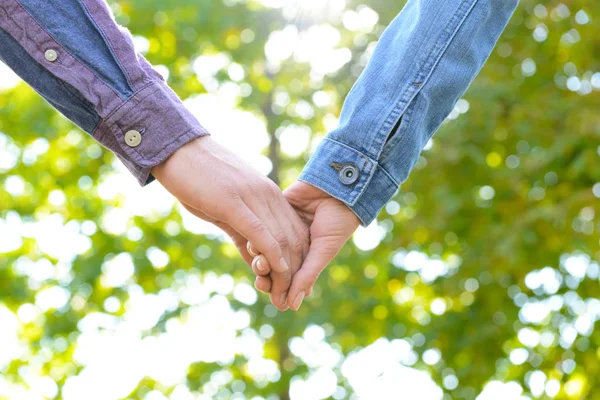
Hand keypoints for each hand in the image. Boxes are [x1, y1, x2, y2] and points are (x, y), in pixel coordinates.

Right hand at [151, 136, 308, 309]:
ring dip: (284, 272)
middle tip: (290, 299)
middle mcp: (267, 195)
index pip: (295, 231)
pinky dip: (272, 254)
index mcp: (268, 194)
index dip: (299, 262)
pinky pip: (260, 232)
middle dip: (294, 273)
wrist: (177, 149)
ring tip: (282, 296)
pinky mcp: (233, 202)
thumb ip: (244, 233)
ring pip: (280, 239)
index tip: (296, 286)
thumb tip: (257, 260)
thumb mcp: (226, 209)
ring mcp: (252, 197)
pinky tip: (277, 271)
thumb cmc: (199, 179)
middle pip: (293, 239)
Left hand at [249, 181, 359, 309]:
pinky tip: (250, 243)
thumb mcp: (323, 251)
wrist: (337, 185)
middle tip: (261, 281)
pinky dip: (255, 234)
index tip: (275, 301)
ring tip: (258, 261)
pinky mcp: (274, 208)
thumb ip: (306, 276)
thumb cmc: (338, 221)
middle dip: (266, 275)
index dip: (280, 290)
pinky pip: (259, 224)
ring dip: (258, 256)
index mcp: (307, 255)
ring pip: (263, 245)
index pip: (288, 277)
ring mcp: (282, 225)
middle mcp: (292, 242)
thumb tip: (291, 306)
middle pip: (272, 264)